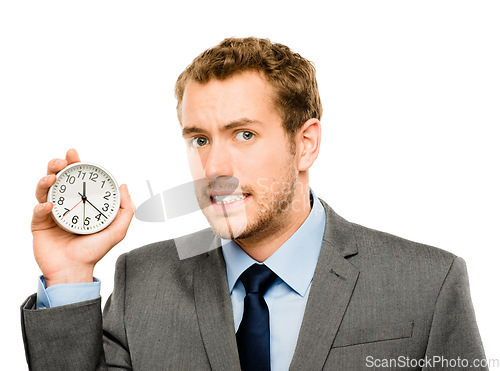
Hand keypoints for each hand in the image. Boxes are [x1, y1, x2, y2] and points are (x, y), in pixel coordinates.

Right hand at [31, 149, 134, 286]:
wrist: (75, 271)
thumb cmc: (94, 251)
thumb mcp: (117, 230)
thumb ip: (125, 209)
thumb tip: (124, 186)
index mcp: (82, 202)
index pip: (77, 178)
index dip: (76, 165)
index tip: (75, 154)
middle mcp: (66, 204)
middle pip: (58, 179)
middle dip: (57, 166)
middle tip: (62, 162)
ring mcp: (51, 214)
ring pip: (43, 190)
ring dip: (46, 181)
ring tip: (52, 178)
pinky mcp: (39, 225)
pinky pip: (37, 212)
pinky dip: (42, 206)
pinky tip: (49, 206)